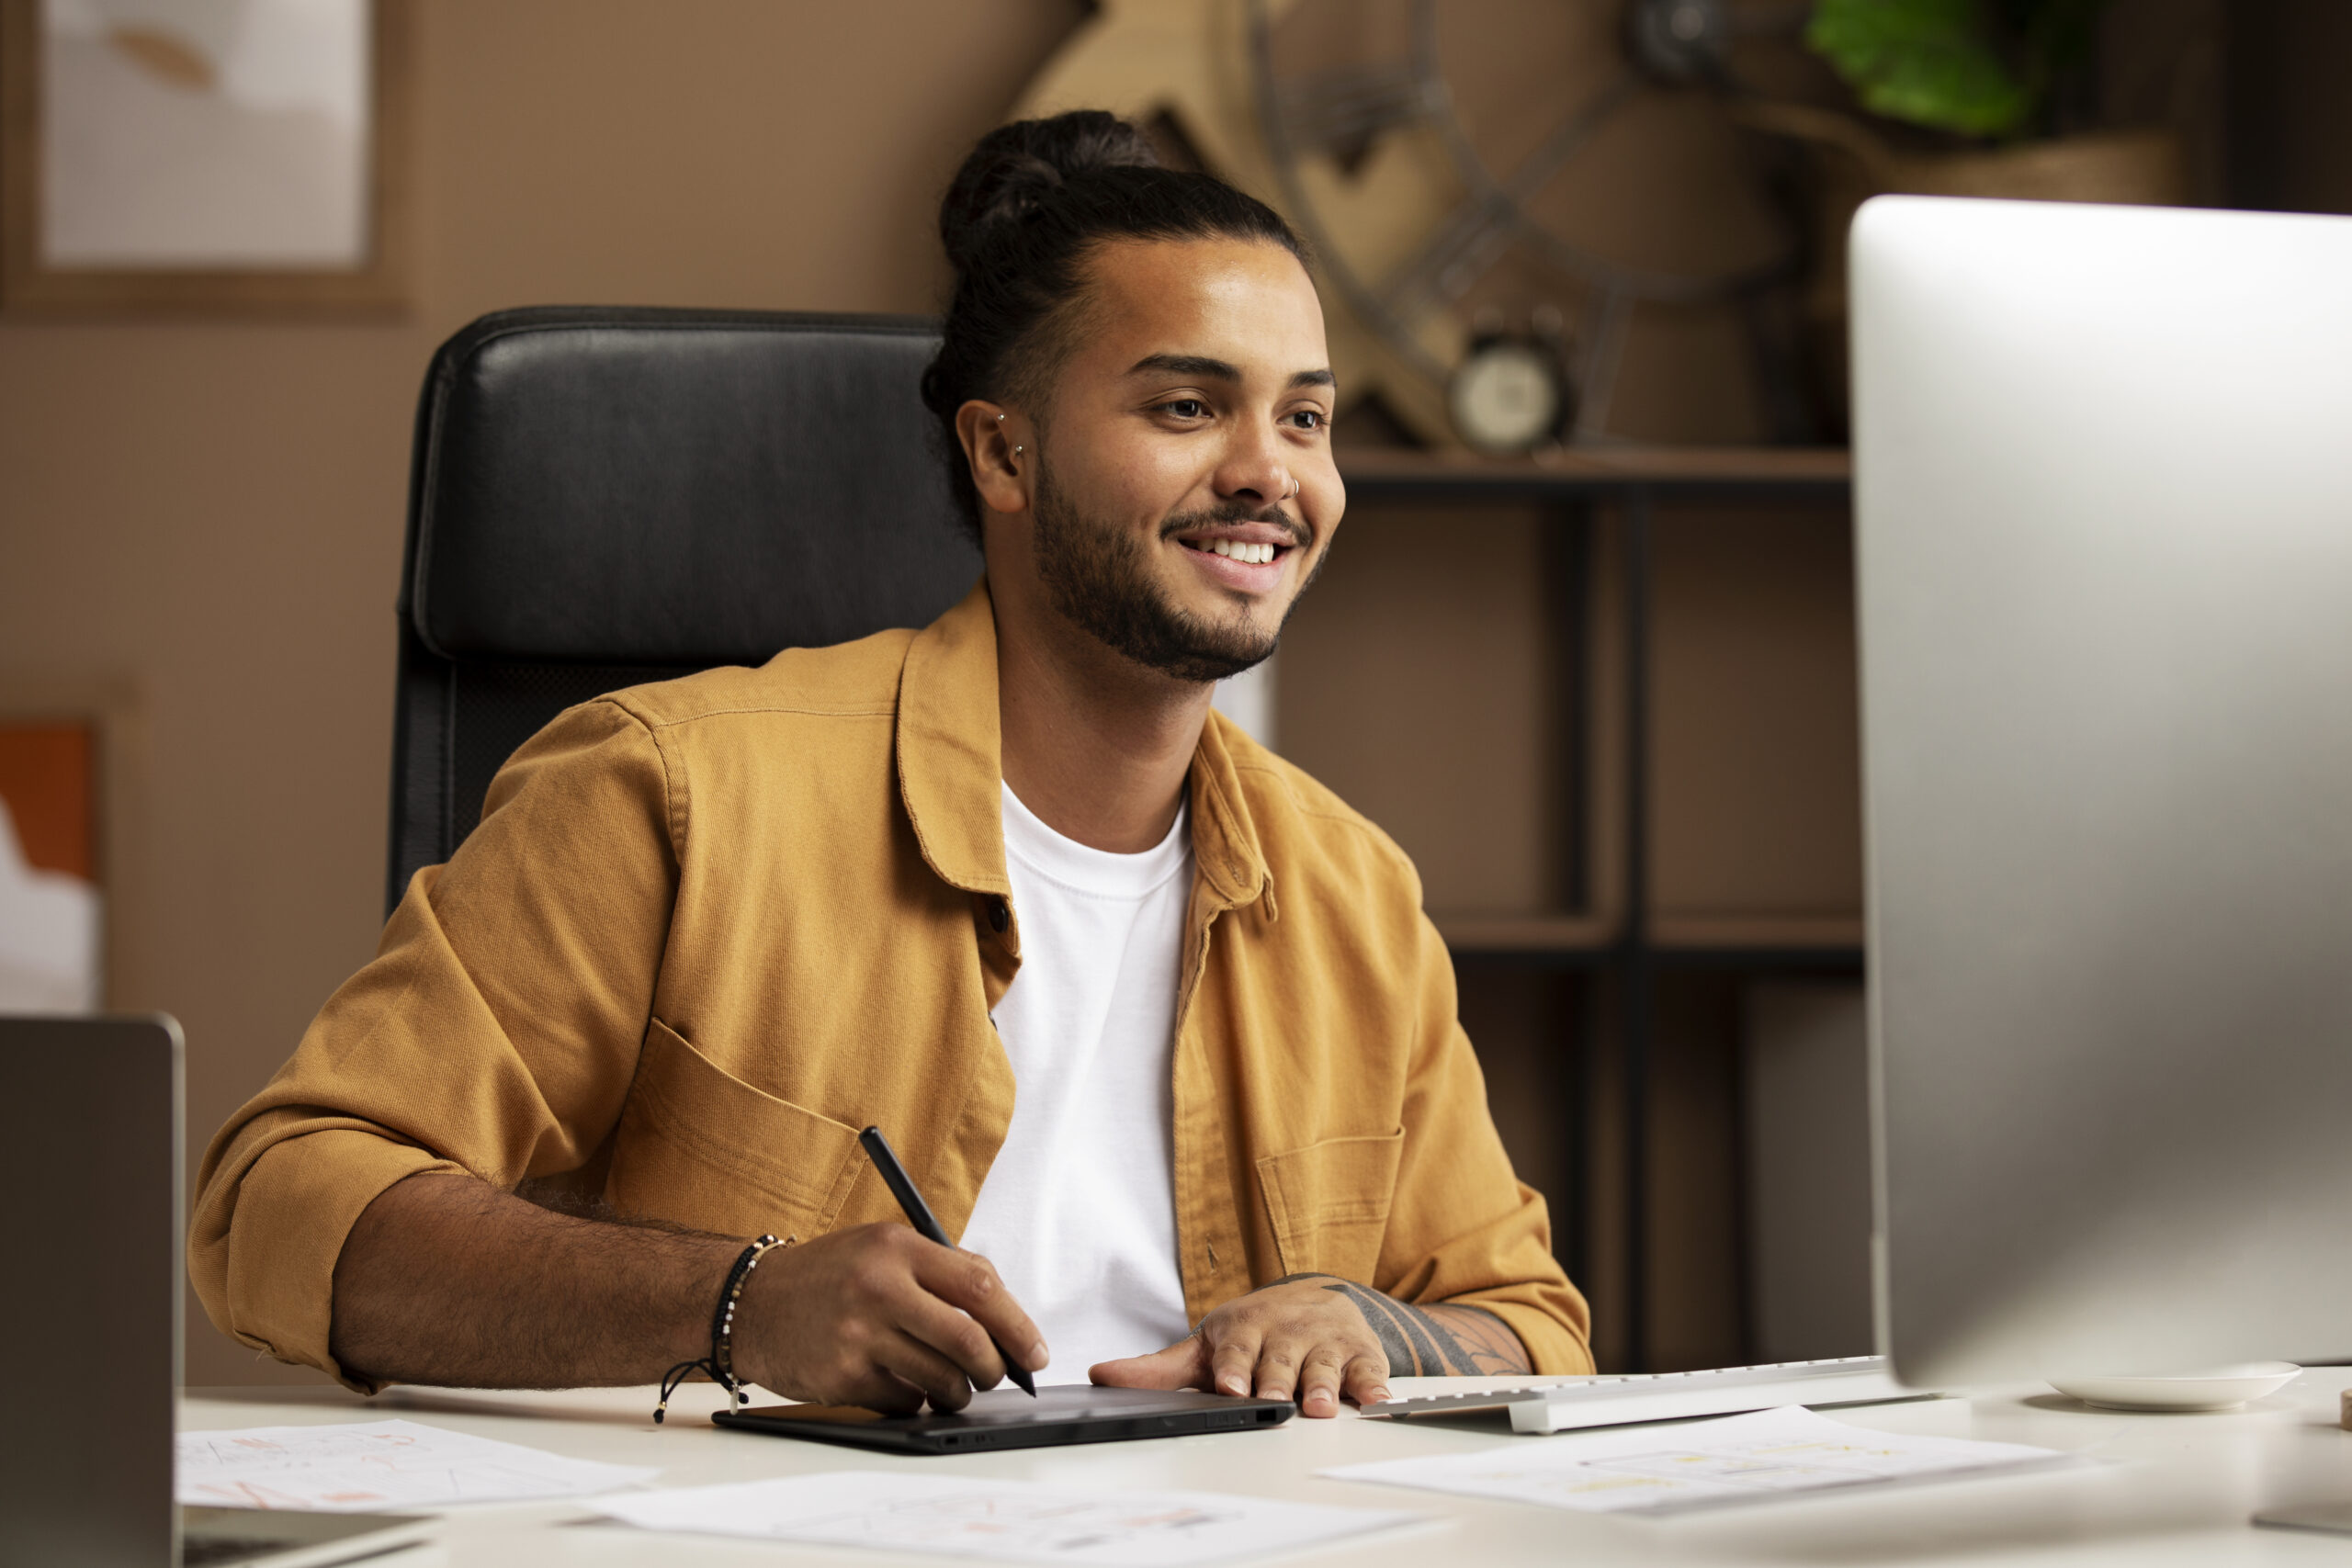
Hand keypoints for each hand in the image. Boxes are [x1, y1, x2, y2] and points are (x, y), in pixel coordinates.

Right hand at [731, 1223, 1047, 1413]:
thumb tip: (1007, 1319)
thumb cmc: (830, 1276)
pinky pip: (904, 1400)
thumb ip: (940, 1271)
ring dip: (959, 1390)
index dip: (1017, 1323)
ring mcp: (858, 1335)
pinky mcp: (842, 1376)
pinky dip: (916, 1400)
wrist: (751, 1303)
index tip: (1034, 1349)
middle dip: (995, 1368)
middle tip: (999, 1375)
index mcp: (897, 1247)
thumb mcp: (882, 1247)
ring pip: (941, 1378)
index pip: (979, 1285)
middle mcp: (878, 1287)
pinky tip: (901, 1383)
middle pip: (968, 1339)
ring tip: (952, 1385)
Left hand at [1088, 1275, 1391, 1417]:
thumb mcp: (1207, 1346)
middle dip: (1275, 1380)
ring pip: (1322, 1365)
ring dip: (1322, 1385)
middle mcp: (1285, 1331)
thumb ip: (1159, 1369)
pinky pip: (1369, 1371)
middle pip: (1279, 1360)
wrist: (1317, 1298)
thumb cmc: (1255, 1332)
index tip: (1228, 1387)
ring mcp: (1323, 1342)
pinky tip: (1375, 1401)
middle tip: (1272, 1400)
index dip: (1233, 1368)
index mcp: (1244, 1329)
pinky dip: (1373, 1385)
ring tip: (1320, 1406)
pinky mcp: (1361, 1354)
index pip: (1236, 1349)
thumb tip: (1100, 1376)